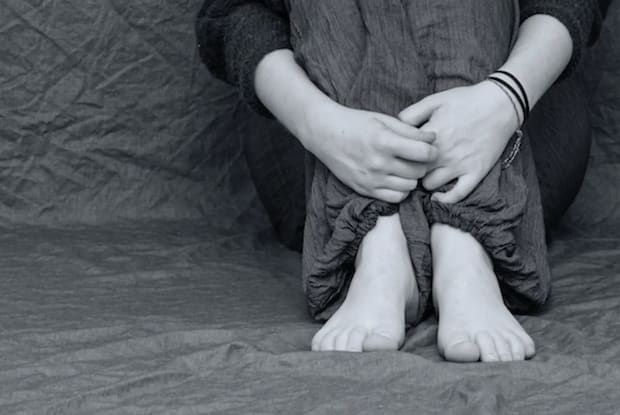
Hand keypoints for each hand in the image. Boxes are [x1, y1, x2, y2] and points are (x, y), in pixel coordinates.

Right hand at [304, 104, 437, 203]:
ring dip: (412, 178)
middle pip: (418, 171)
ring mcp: (371, 179)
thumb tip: (433, 139)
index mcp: (384, 141)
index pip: (423, 153)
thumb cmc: (356, 123)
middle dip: (423, 164)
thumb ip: (410, 130)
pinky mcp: (365, 189)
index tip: (429, 147)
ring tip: (405, 167)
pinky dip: (401, 190)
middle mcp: (378, 163)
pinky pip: (395, 198)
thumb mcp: (383, 120)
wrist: (325, 134)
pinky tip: (396, 179)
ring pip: (409, 187)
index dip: (432, 150)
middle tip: (417, 157)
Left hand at [398, 81, 519, 203]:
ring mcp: (460, 165)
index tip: (399, 155)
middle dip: (409, 170)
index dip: (399, 156)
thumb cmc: (466, 100)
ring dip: (425, 181)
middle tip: (409, 167)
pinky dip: (445, 198)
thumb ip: (411, 114)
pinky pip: (457, 195)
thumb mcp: (434, 100)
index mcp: (431, 135)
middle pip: (414, 171)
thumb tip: (395, 127)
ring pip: (430, 185)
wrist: (500, 104)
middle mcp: (444, 153)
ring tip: (425, 175)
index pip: (404, 154)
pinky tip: (438, 196)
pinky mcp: (475, 173)